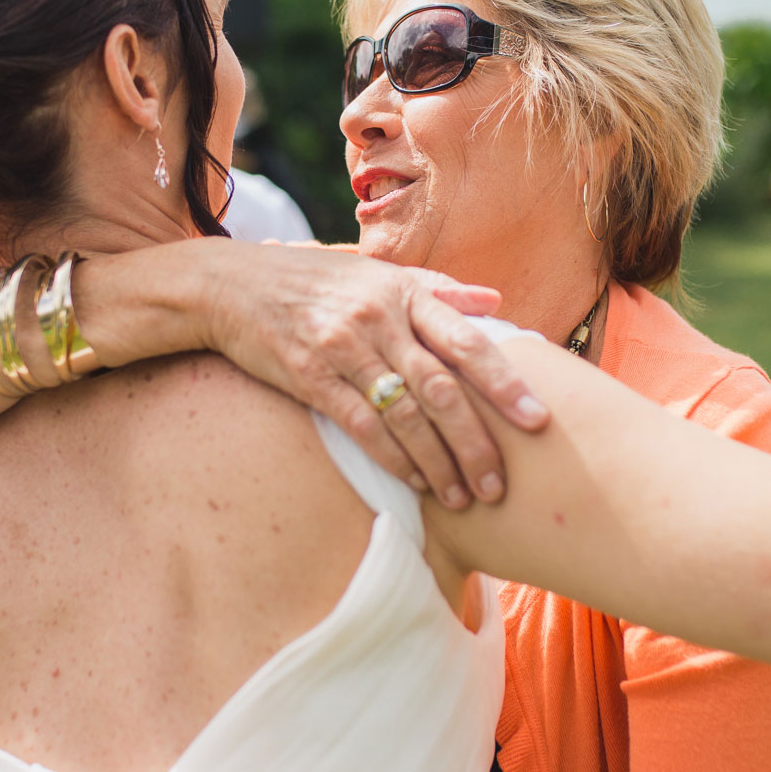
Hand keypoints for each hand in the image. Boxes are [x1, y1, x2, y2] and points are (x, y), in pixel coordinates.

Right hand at [197, 245, 549, 508]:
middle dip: (477, 442)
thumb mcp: (377, 273)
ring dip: (440, 463)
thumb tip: (496, 300)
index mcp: (404, 291)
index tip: (539, 421)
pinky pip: (362, 427)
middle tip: (503, 483)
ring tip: (466, 497)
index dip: (505, 383)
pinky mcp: (310, 377)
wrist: (231, 285)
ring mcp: (344, 348)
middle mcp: (379, 318)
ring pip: (406, 415)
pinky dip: (395, 459)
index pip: (467, 340)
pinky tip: (417, 485)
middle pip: (442, 388)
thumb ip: (437, 289)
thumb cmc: (315, 281)